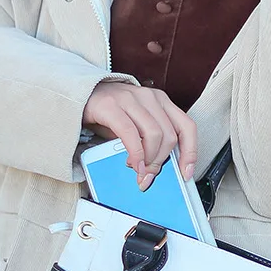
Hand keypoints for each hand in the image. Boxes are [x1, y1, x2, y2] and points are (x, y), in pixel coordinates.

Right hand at [82, 82, 197, 189]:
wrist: (80, 94)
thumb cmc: (110, 112)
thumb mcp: (136, 125)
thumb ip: (150, 142)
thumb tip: (158, 168)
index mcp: (161, 101)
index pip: (187, 127)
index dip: (190, 152)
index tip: (186, 172)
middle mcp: (150, 97)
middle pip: (169, 136)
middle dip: (161, 162)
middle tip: (150, 176)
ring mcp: (131, 99)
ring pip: (154, 135)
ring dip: (149, 160)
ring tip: (140, 171)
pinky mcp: (111, 105)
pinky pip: (130, 134)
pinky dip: (135, 154)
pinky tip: (133, 164)